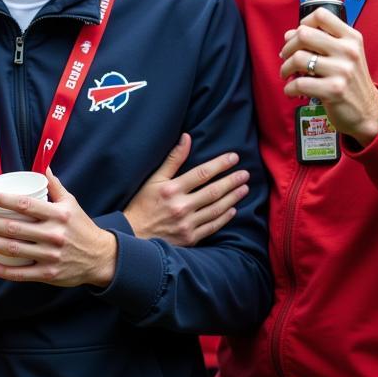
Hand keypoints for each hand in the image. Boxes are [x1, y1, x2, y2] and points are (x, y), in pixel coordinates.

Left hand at [0, 168, 117, 286]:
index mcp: (59, 214)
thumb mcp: (71, 203)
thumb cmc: (81, 227)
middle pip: (14, 228)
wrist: (100, 257)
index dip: (2, 199)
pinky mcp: (49, 274)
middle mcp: (54, 234)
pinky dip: (4, 271)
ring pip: (14, 249)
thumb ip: (55, 186)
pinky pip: (22, 274)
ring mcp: (51, 256)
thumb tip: (42, 166)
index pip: (25, 204)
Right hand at [123, 134, 248, 245]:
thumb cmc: (142, 205)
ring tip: (244, 188)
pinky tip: (233, 209)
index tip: (234, 158)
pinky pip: (212, 226)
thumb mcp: (153, 180)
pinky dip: (224, 217)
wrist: (132, 237)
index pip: (202, 173)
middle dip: (232, 181)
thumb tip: (187, 138)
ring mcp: (187, 224)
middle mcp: (181, 206)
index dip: (220, 164)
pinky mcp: (190, 238)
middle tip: (245, 173)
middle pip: (214, 191)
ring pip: (216, 209)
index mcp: (172, 189)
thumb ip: (173, 160)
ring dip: (233, 198)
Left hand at [279, 8, 377, 144]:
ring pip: (298, 58)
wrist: (368, 111)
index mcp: (351, 38)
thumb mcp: (344, 56)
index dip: (302, 24)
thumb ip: (319, 42)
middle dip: (287, 47)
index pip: (321, 15)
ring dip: (284, 68)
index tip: (298, 37)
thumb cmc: (350, 81)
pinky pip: (299, 83)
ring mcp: (342, 70)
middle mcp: (348, 51)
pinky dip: (289, 88)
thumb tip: (288, 34)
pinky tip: (292, 91)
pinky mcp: (334, 90)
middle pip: (304, 35)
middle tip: (285, 58)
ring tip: (287, 75)